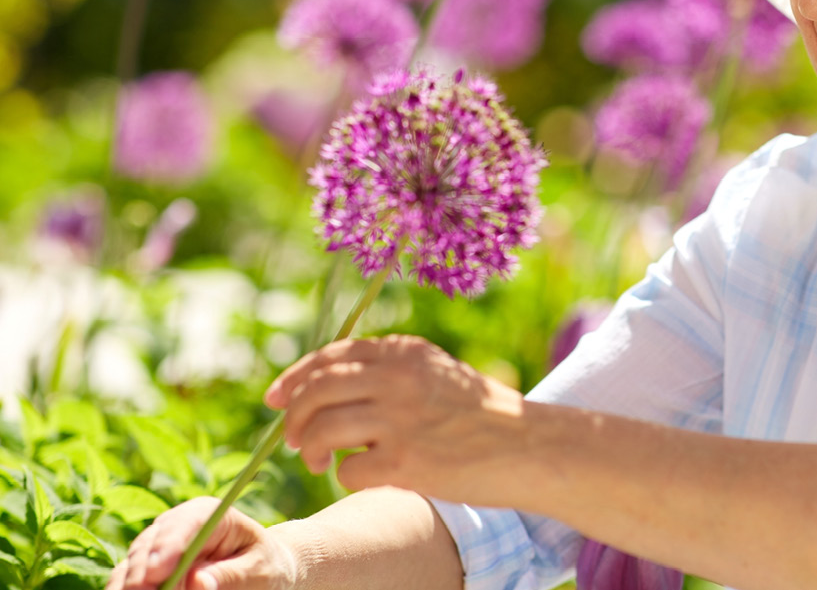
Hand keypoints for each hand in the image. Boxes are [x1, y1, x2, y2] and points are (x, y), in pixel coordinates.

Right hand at [106, 497, 296, 589]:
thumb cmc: (263, 565)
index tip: (156, 572)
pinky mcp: (148, 569)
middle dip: (142, 572)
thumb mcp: (259, 571)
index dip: (168, 545)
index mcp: (211, 514)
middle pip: (152, 543)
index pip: (187, 521)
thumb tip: (197, 582)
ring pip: (132, 563)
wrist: (259, 570)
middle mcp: (179, 526)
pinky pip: (126, 580)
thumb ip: (231, 575)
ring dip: (131, 584)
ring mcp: (159, 546)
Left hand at [265, 334, 526, 503]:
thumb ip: (391, 371)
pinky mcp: (405, 460)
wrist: (530, 445)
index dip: (294, 377)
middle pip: (316, 390)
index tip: (275, 398)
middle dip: (292, 417)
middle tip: (292, 438)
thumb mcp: (438, 372)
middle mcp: (398, 378)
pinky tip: (367, 475)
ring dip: (309, 448)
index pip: (330, 357)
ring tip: (318, 460)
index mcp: (405, 352)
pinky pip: (348, 470)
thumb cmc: (483, 414)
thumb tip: (325, 387)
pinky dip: (345, 476)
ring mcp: (400, 418)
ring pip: (320, 429)